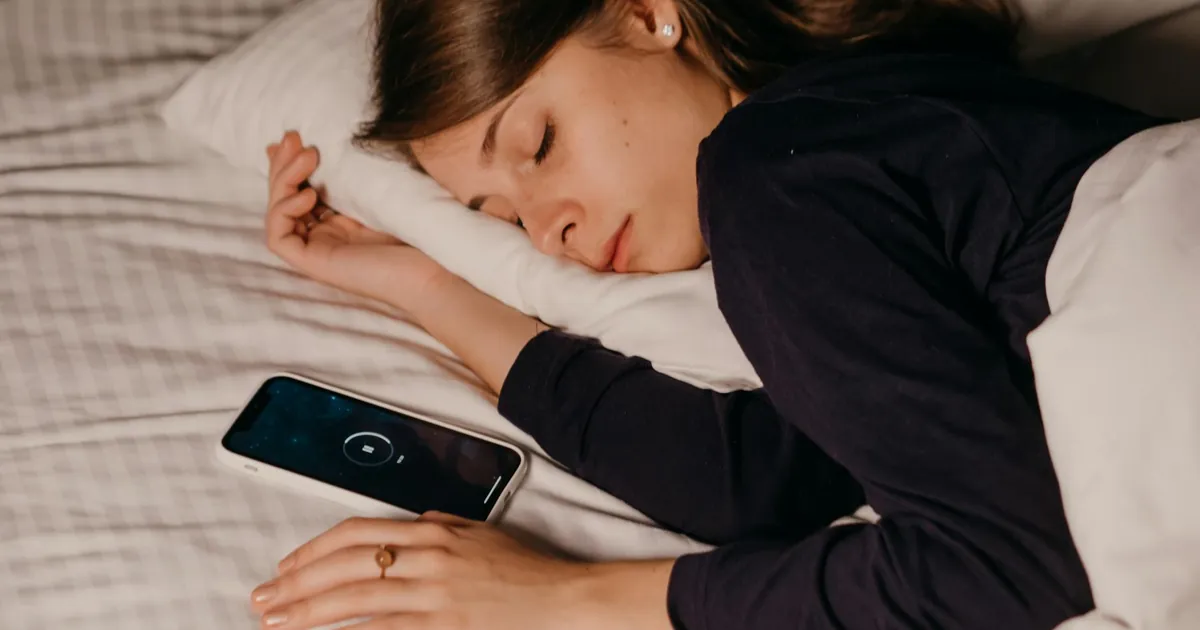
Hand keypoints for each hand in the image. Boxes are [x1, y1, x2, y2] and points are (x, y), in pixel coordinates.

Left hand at [249, 514, 604, 629]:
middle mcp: (428, 560)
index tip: (285, 568)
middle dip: (296, 585)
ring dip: (309, 613)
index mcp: (433, 532)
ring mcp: (434, 598)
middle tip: (263, 601)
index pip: (356, 534)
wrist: (563, 600)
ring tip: (278, 623)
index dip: (312, 551)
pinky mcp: (443, 629)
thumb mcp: (480, 532)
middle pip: (344, 568)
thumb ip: (440, 526)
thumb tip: (410, 524)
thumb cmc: (525, 569)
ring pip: (355, 602)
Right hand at [265, 131, 449, 307]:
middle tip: (292, 137)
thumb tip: (337, 139)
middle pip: (284, 197)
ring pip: (277, 214)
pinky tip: (308, 196)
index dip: (290, 163)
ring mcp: (318, 250)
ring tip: (307, 157)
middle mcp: (325, 234)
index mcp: (340, 219)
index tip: (295, 135)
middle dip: (283, 164)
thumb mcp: (383, 190)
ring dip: (282, 181)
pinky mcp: (314, 264)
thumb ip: (358, 171)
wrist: (436, 270)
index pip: (301, 188)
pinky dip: (284, 212)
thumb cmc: (420, 231)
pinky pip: (278, 239)